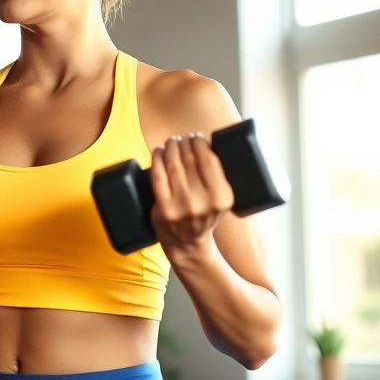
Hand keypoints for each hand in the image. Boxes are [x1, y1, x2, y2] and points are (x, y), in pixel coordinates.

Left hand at [149, 132, 234, 265]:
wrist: (188, 244)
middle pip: (190, 160)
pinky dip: (157, 160)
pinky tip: (158, 152)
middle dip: (184, 144)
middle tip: (181, 138)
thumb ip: (216, 176)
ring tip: (170, 142)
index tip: (195, 137)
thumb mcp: (219, 199)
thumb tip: (202, 143)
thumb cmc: (204, 215)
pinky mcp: (163, 208)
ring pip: (174, 166)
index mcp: (222, 197)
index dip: (200, 144)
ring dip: (171, 148)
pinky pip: (158, 176)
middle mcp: (203, 202)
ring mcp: (182, 206)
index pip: (209, 160)